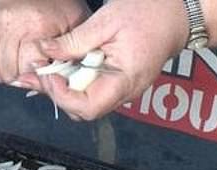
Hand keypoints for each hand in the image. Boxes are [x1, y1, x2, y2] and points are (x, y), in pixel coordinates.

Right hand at [0, 0, 90, 83]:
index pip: (29, 69)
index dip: (37, 77)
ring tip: (19, 64)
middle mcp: (9, 23)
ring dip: (6, 73)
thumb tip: (50, 85)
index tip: (44, 70)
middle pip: (9, 72)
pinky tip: (7, 58)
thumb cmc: (56, 8)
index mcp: (36, 24)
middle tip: (31, 68)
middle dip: (21, 77)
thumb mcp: (74, 29)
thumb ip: (67, 57)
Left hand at [37, 0, 189, 119]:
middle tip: (36, 74)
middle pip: (82, 110)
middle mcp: (124, 93)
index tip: (49, 76)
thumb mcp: (107, 21)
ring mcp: (121, 91)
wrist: (180, 12)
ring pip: (84, 103)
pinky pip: (91, 91)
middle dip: (56, 94)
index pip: (87, 108)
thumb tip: (45, 50)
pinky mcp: (117, 84)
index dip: (63, 97)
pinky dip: (73, 82)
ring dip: (62, 89)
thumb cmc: (151, 12)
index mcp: (124, 81)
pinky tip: (60, 69)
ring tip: (44, 70)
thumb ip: (75, 40)